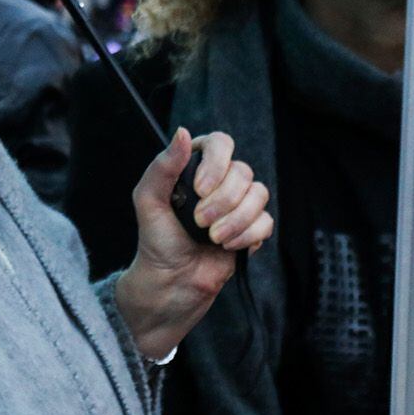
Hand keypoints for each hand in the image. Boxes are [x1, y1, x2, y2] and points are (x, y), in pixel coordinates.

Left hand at [114, 129, 272, 359]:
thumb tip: (183, 133)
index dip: (216, 164)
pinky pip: (266, 221)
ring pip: (259, 195)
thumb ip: (163, 166)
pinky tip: (227, 246)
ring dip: (235, 219)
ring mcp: (238, 205)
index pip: (221, 143)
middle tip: (198, 222)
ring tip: (212, 237)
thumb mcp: (148, 200)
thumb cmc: (156, 240)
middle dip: (222, 200)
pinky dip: (247, 235)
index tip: (199, 188)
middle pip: (243, 172)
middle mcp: (219, 181)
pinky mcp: (251, 229)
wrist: (172, 281)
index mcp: (194, 167)